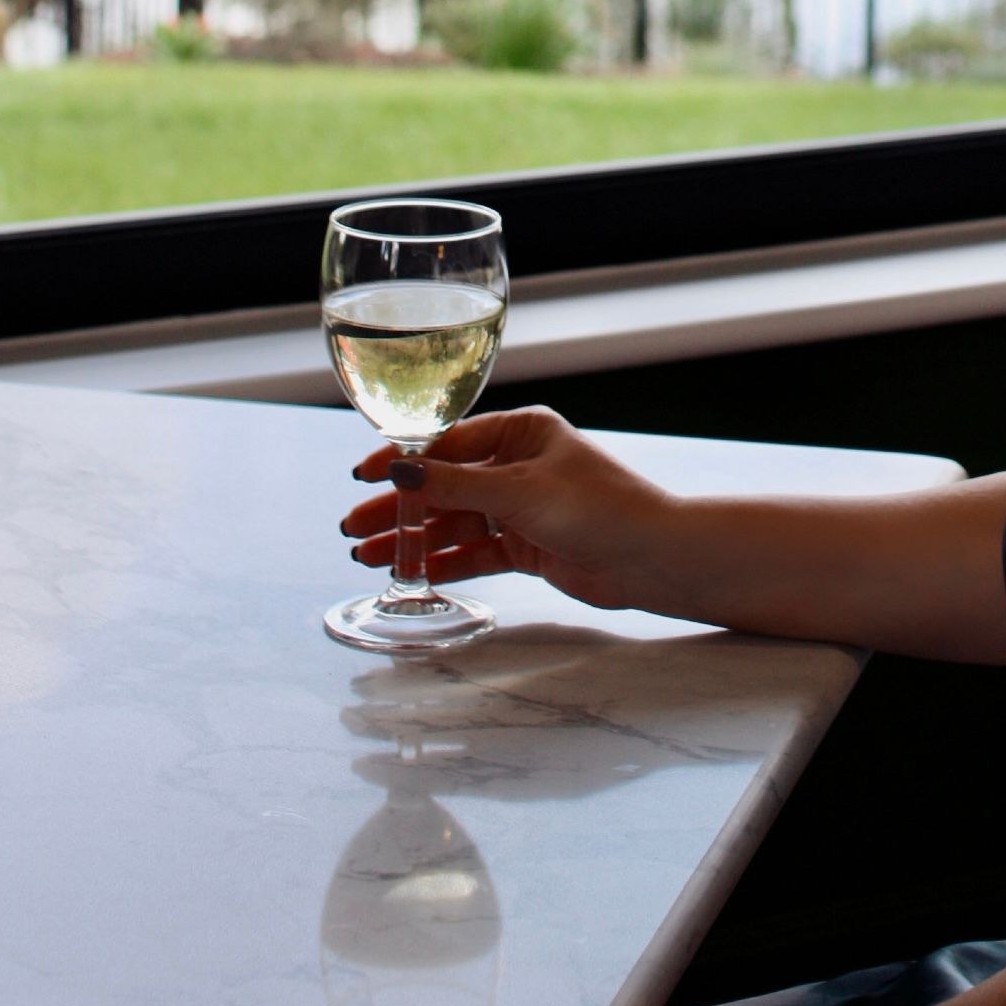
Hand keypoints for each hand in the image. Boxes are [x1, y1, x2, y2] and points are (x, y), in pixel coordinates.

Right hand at [341, 408, 685, 615]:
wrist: (652, 558)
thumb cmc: (599, 507)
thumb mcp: (519, 491)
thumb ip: (455, 485)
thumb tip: (398, 472)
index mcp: (521, 432)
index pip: (447, 442)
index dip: (402, 461)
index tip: (362, 476)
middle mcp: (518, 465)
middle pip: (444, 486)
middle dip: (400, 507)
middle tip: (353, 527)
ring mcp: (522, 508)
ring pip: (454, 521)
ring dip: (415, 538)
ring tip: (369, 557)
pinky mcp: (529, 546)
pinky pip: (476, 551)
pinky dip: (446, 561)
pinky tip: (413, 573)